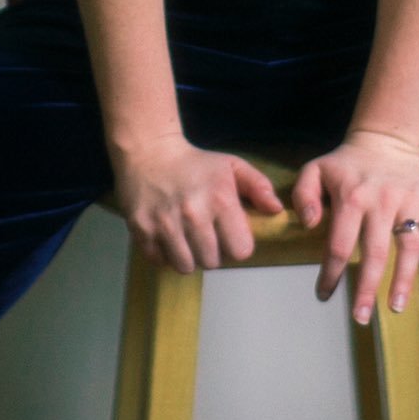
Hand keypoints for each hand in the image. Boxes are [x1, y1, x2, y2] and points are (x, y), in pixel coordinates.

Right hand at [110, 139, 285, 272]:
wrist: (149, 152)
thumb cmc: (196, 164)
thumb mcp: (232, 166)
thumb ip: (259, 187)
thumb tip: (276, 210)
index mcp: (220, 199)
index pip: (241, 250)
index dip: (236, 245)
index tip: (228, 234)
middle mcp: (193, 214)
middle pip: (212, 262)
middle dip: (212, 253)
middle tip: (205, 235)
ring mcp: (165, 223)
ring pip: (186, 266)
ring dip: (188, 257)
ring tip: (187, 238)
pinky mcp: (141, 229)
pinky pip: (160, 261)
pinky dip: (165, 255)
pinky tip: (168, 236)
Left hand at [290, 133, 418, 324]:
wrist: (388, 137)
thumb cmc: (347, 162)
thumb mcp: (316, 169)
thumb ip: (304, 195)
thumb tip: (309, 225)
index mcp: (352, 196)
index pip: (339, 244)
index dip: (330, 273)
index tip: (324, 295)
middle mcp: (382, 201)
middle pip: (375, 253)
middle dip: (366, 288)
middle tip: (360, 317)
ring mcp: (409, 201)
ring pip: (408, 248)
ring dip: (402, 281)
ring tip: (394, 308)